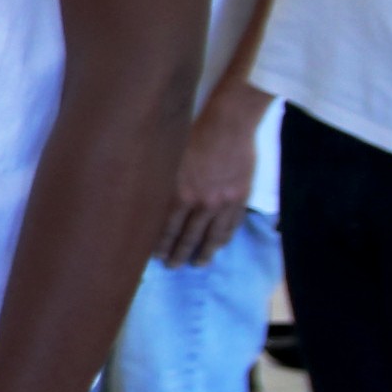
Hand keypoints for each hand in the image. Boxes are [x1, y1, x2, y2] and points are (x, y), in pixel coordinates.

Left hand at [160, 92, 264, 266]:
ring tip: (200, 264)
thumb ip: (162, 185)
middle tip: (174, 267)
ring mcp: (224, 202)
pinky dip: (226, 237)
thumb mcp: (168, 161)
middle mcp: (201, 204)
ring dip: (205, 252)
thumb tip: (150, 203)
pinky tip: (221, 244)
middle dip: (180, 254)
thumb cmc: (192, 135)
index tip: (157, 257)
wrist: (228, 124)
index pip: (166, 230)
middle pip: (189, 237)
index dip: (162, 246)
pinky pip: (233, 224)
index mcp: (178, 195)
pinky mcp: (241, 197)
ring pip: (213, 235)